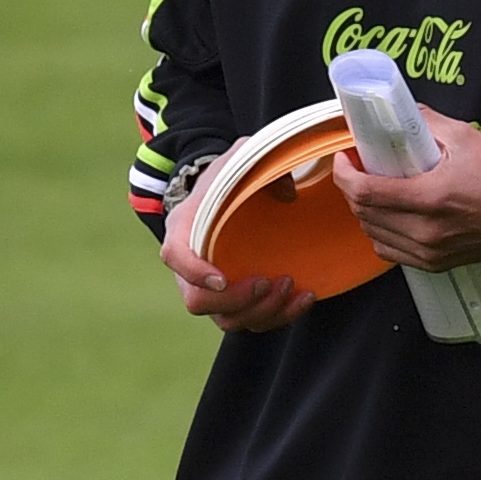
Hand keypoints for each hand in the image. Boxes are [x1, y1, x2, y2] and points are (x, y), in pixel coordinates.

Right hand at [161, 141, 316, 332]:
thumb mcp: (242, 158)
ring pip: (227, 320)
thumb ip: (261, 163)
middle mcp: (191, 266)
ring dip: (261, 312)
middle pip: (198, 302)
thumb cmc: (230, 178)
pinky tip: (305, 297)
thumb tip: (289, 195)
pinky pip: (253, 321)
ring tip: (291, 287)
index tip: (222, 279)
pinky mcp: (238, 299)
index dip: (194, 273)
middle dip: (236, 300)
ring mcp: (213, 288)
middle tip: (269, 281)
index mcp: (183, 228)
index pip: (175, 256)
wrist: (229, 193)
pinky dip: (280, 316)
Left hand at [333, 108, 480, 272]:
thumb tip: (395, 112)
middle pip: (364, 214)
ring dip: (365, 211)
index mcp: (431, 197)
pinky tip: (391, 214)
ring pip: (373, 234)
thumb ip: (425, 122)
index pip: (365, 193)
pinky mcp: (435, 263)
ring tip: (374, 189)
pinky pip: (390, 251)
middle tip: (358, 168)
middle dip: (351, 189)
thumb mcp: (465, 136)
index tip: (344, 159)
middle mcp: (426, 230)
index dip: (344, 175)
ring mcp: (430, 251)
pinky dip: (381, 232)